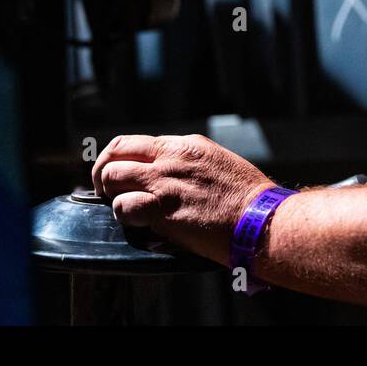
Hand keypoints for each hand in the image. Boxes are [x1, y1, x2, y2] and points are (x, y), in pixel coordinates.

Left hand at [92, 133, 274, 263]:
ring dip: (112, 195)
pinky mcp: (164, 209)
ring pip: (113, 177)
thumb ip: (188, 163)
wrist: (262, 220)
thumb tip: (163, 172)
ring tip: (122, 208)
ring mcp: (166, 182)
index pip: (133, 142)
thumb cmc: (247, 198)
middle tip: (107, 192)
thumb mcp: (217, 163)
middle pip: (115, 154)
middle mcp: (172, 157)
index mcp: (186, 145)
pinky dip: (124, 216)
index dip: (116, 159)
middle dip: (104, 174)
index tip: (116, 173)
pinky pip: (124, 207)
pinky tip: (138, 223)